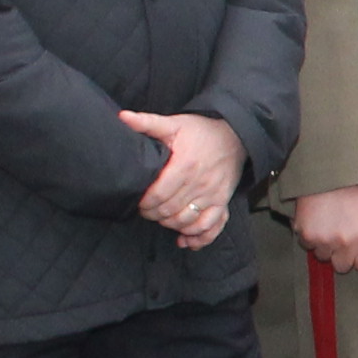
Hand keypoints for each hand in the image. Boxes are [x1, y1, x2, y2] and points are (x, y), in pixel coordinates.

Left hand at [122, 110, 245, 249]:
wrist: (235, 135)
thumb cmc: (201, 131)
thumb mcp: (174, 123)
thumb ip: (147, 123)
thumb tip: (123, 117)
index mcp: (185, 165)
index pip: (159, 195)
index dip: (145, 203)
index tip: (139, 202)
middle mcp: (200, 183)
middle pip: (170, 211)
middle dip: (154, 215)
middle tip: (147, 211)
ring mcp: (213, 195)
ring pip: (187, 221)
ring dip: (171, 225)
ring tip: (162, 219)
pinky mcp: (222, 202)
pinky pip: (211, 227)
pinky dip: (198, 237)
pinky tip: (185, 239)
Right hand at [295, 184, 357, 275]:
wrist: (328, 175)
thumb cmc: (355, 194)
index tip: (355, 242)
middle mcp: (346, 242)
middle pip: (342, 266)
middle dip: (342, 254)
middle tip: (340, 234)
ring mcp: (325, 240)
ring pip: (323, 257)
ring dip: (325, 246)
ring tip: (328, 225)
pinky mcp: (307, 235)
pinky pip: (308, 246)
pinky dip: (311, 237)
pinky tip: (317, 221)